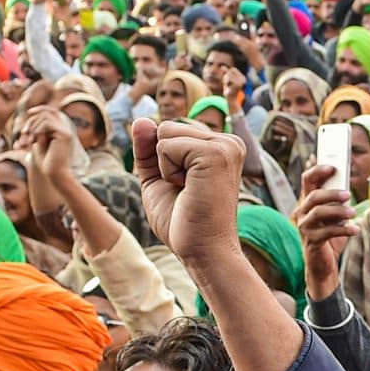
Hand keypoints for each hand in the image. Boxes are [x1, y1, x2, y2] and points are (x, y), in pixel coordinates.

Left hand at [131, 118, 248, 267]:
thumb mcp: (157, 178)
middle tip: (187, 190)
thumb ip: (148, 149)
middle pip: (167, 127)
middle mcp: (229, 141)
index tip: (186, 188)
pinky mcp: (216, 153)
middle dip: (163, 160)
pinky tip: (188, 189)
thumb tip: (141, 120)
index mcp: (221, 146)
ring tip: (188, 189)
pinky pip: (166, 145)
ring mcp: (225, 145)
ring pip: (165, 132)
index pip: (170, 131)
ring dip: (165, 166)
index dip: (163, 160)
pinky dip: (167, 171)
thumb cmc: (183, 221)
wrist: (203, 251)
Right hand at [290, 162, 353, 299]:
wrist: (324, 264)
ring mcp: (304, 227)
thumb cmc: (331, 236)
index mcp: (307, 202)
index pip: (307, 179)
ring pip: (318, 212)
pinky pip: (327, 232)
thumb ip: (338, 202)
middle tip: (348, 195)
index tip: (333, 166)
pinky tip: (356, 229)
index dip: (318, 170)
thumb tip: (347, 186)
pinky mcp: (311, 241)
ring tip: (353, 213)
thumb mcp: (336, 216)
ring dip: (338, 211)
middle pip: (313, 195)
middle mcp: (302, 212)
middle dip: (332, 193)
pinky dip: (344, 229)